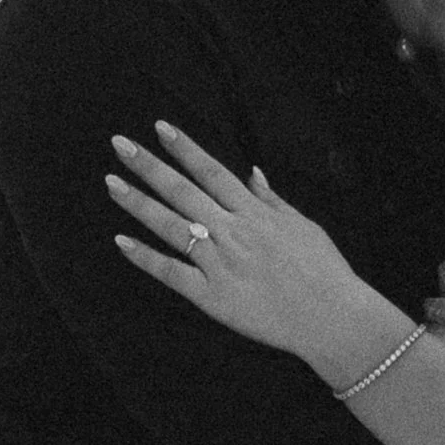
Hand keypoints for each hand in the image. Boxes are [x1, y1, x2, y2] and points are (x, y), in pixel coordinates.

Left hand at [108, 122, 388, 378]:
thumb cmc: (324, 271)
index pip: (212, 171)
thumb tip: (253, 172)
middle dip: (149, 166)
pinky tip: (122, 241)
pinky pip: (173, 273)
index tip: (159, 128)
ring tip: (111, 182)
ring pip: (171, 226)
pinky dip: (146, 257)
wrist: (332, 317)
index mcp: (254, 213)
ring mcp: (220, 263)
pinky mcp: (213, 296)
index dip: (184, 148)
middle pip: (183, 191)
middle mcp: (233, 232)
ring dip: (138, 203)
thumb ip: (272, 200)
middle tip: (120, 144)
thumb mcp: (303, 226)